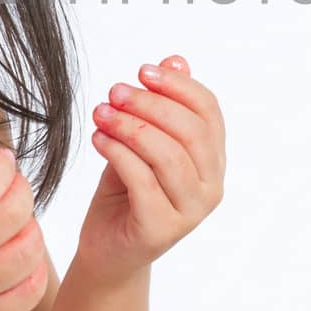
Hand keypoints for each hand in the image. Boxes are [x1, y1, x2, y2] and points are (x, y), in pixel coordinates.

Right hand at [0, 136, 47, 310]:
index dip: (1, 168)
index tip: (2, 160)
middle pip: (10, 217)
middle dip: (21, 190)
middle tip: (11, 186)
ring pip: (28, 253)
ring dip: (31, 225)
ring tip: (13, 220)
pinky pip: (30, 291)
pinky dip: (34, 265)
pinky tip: (16, 251)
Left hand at [77, 54, 225, 286]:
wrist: (106, 251)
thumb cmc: (125, 193)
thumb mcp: (141, 143)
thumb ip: (160, 107)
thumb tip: (176, 59)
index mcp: (212, 161)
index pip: (209, 112)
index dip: (179, 86)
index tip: (143, 70)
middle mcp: (210, 187)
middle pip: (191, 132)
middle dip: (151, 104)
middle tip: (115, 91)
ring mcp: (190, 212)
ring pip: (168, 156)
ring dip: (131, 127)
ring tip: (102, 113)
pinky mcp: (161, 230)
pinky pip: (142, 181)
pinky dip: (118, 153)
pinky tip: (98, 139)